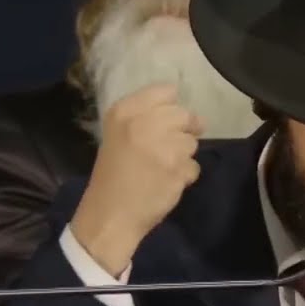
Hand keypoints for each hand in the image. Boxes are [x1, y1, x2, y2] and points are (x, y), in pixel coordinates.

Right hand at [70, 84, 202, 274]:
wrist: (110, 214)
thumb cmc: (113, 173)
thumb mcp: (118, 134)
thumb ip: (146, 116)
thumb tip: (184, 113)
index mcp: (125, 111)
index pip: (166, 91)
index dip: (170, 107)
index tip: (164, 122)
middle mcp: (145, 123)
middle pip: (184, 114)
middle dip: (182, 131)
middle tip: (168, 148)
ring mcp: (164, 146)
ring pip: (192, 142)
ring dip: (183, 155)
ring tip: (161, 168)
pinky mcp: (178, 169)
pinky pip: (194, 166)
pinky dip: (184, 175)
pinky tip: (165, 183)